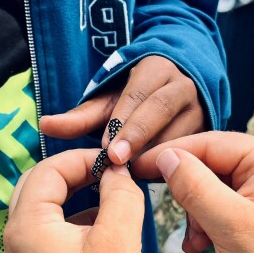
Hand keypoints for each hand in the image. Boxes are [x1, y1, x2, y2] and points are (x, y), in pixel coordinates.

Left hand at [4, 150, 145, 252]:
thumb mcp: (120, 240)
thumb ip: (121, 194)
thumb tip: (118, 170)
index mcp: (28, 224)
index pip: (50, 168)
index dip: (85, 158)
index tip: (116, 162)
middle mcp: (16, 236)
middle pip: (41, 182)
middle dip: (76, 171)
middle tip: (111, 173)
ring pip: (46, 204)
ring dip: (76, 193)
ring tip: (112, 195)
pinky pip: (51, 227)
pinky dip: (75, 216)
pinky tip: (105, 224)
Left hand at [40, 55, 204, 164]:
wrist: (181, 90)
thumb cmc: (137, 98)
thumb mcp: (111, 101)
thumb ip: (82, 116)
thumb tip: (45, 125)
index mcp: (156, 70)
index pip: (139, 94)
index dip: (123, 122)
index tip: (108, 149)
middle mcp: (182, 86)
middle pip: (161, 110)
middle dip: (139, 137)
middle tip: (118, 162)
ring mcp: (200, 109)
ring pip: (179, 132)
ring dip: (155, 155)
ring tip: (132, 178)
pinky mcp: (208, 132)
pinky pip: (190, 152)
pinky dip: (171, 168)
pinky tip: (151, 182)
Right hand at [133, 132, 253, 252]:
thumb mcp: (231, 225)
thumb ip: (195, 186)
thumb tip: (165, 157)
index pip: (210, 143)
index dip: (169, 154)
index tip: (134, 167)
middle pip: (210, 163)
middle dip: (188, 194)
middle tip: (177, 220)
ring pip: (212, 185)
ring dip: (197, 213)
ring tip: (198, 241)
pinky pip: (223, 202)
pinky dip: (208, 222)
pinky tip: (203, 245)